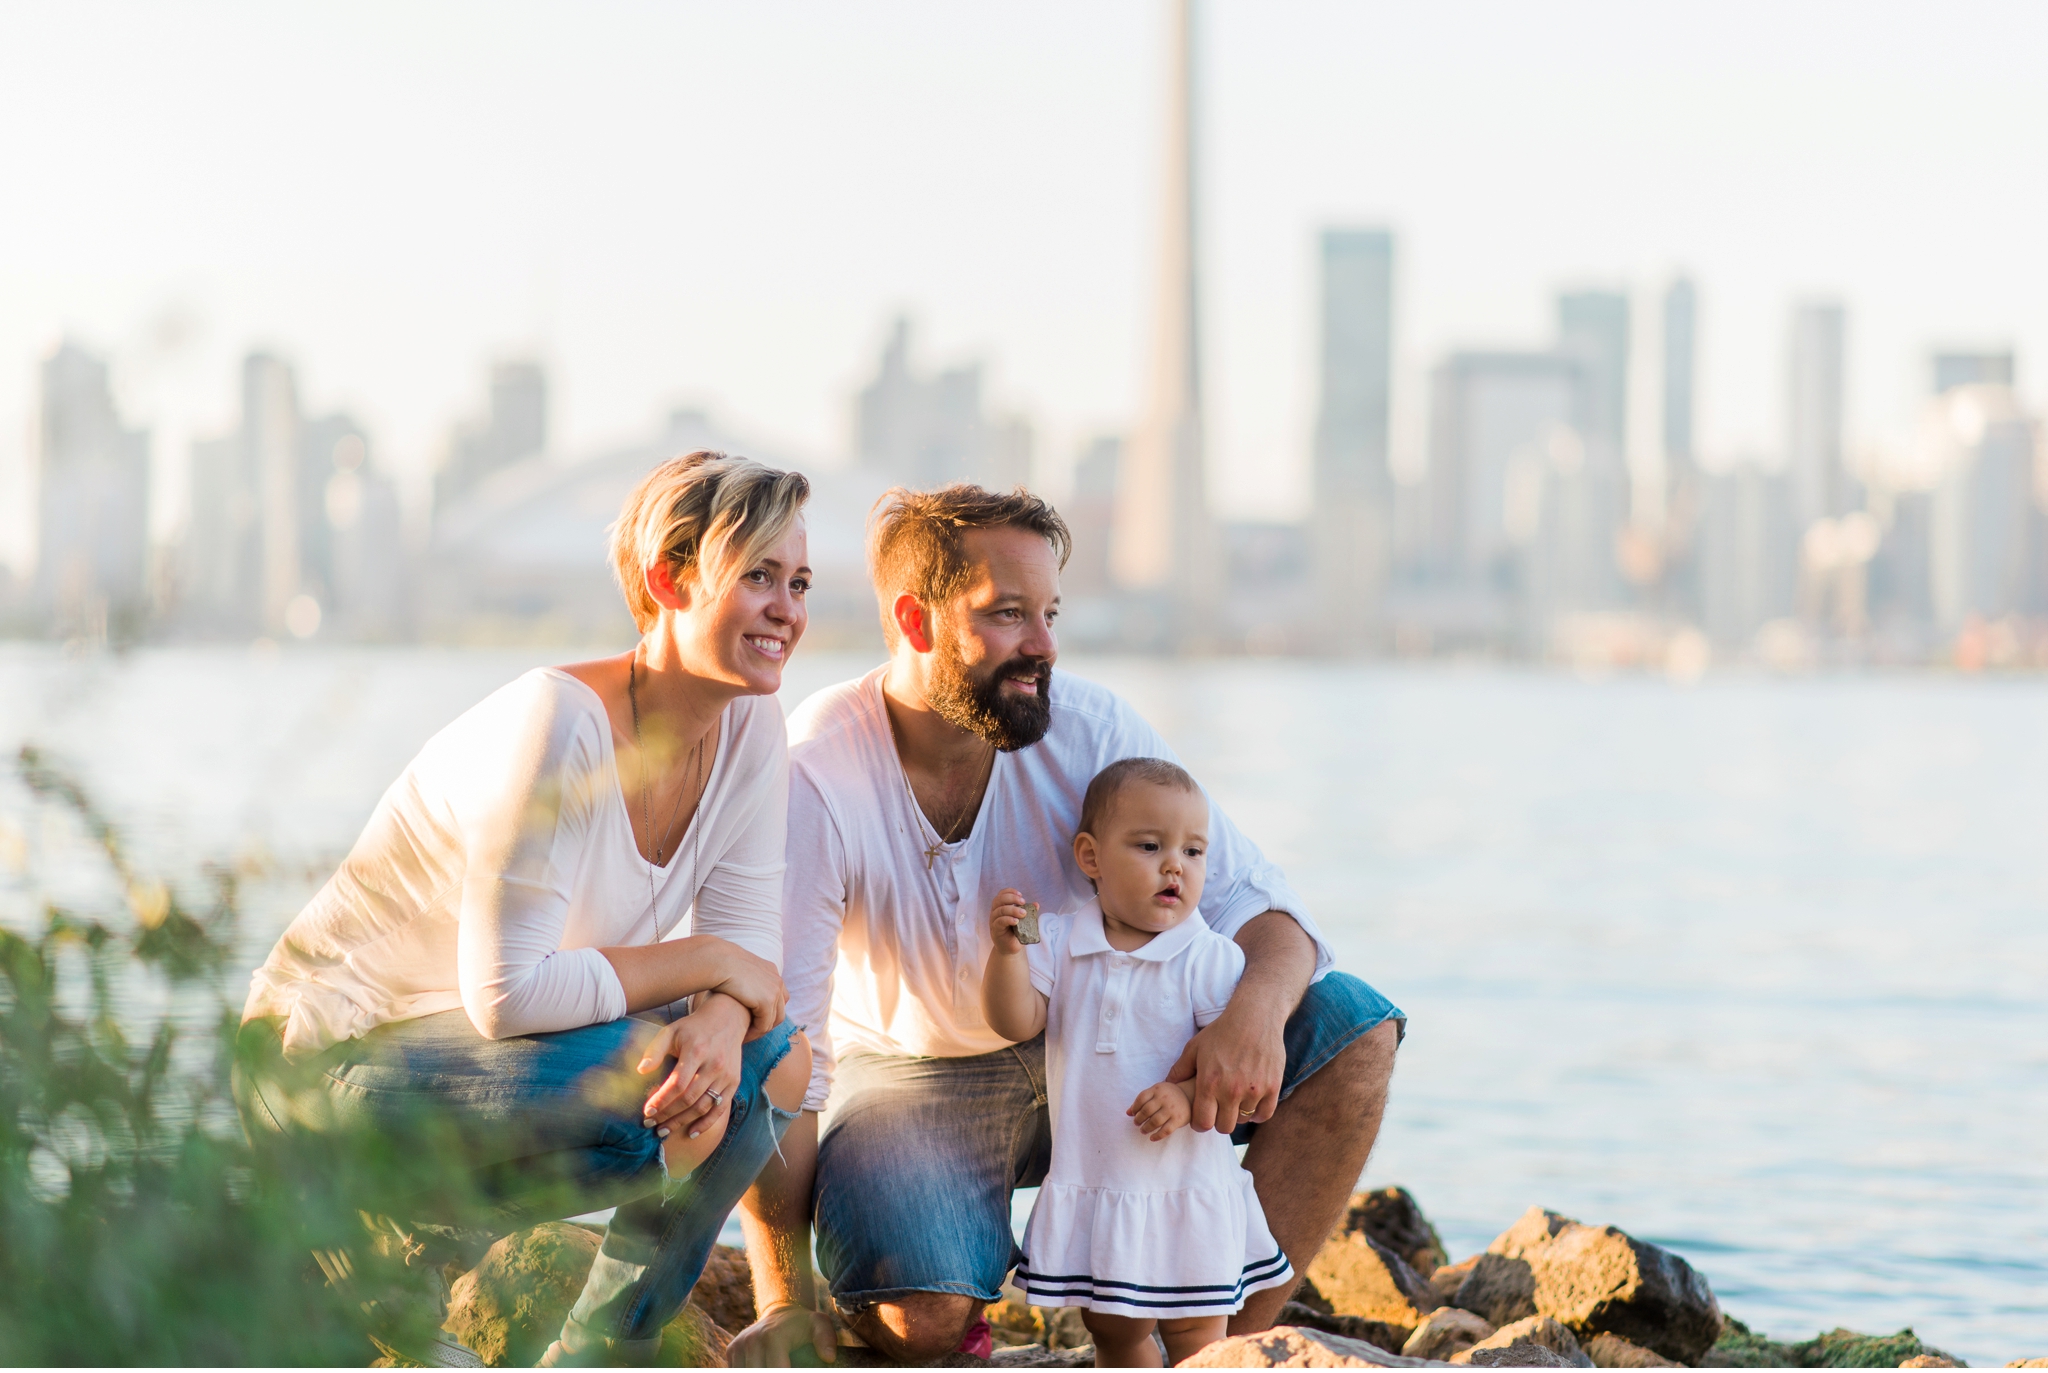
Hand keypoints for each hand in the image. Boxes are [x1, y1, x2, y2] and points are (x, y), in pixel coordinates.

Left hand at [637, 994, 746, 1140]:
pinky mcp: (734, 1082)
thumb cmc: (693, 1028)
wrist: (728, 1019)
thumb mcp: (671, 1031)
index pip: (678, 1083)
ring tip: (664, 1130)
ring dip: (682, 1122)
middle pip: (689, 1098)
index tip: (647, 1111)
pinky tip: (692, 1132)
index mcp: (697, 1050)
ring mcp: (726, 1075)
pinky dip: (706, 1123)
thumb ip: (655, 1051)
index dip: (662, 1100)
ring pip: (703, 1106)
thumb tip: (640, 1071)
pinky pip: (720, 1108)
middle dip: (668, 1115)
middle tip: (651, 1124)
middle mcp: (715, 1064)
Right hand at [704, 938, 789, 1039]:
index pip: (778, 996)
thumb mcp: (738, 970)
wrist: (717, 961)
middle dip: (766, 1023)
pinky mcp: (767, 1002)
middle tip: (749, 1031)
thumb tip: (740, 989)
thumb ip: (745, 979)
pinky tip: (741, 1035)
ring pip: (773, 1021)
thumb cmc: (719, 965)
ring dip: (759, 1031)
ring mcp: (774, 991)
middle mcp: (777, 980)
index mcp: (771, 970)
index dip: (767, 1011)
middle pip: (779, 1010)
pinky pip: (764, 1026)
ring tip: (744, 1035)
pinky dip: (754, 1033)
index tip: (750, 1019)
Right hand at [727, 1302, 836, 1366]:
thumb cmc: (803, 1323)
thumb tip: (828, 1358)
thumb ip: (826, 1339)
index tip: (797, 1370)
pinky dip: (749, 1371)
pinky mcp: (731, 1351)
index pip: (777, 1371)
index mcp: (772, 1336)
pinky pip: (737, 1370)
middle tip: (788, 1366)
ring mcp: (738, 1346)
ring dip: (762, 1372)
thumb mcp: (820, 1325)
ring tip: (777, 1364)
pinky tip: (764, 1364)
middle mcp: (751, 1340)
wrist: (781, 1311)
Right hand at [989, 887, 1031, 955]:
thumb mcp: (1024, 921)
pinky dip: (1008, 919)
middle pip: (999, 900)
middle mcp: (995, 913)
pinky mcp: (995, 930)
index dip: (1009, 891)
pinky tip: (1016, 921)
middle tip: (1023, 902)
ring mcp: (993, 921)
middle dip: (1012, 898)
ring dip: (1012, 909)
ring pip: (999, 910)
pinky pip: (999, 922)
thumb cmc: (1016, 933)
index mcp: (1000, 907)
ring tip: (1023, 913)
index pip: (1001, 895)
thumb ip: (1028, 912)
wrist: (1010, 948)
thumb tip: (1036, 905)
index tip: (1020, 894)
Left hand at [1127, 1080, 1192, 1140]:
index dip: (1135, 1107)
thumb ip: (1143, 1100)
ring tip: (1143, 1130)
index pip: (1141, 1098)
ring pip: (1155, 1121)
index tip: (1133, 1114)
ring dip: (1146, 1128)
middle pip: (1146, 1110)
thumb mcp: (1156, 1092)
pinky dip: (1157, 1136)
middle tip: (1136, 1123)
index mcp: (1158, 1089)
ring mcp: (1172, 1109)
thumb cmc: (1169, 1095)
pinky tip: (1152, 1138)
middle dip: (1139, 1119)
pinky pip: (1166, 1130)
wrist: (1191, 1096)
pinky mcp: (1179, 1119)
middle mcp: (1164, 1098)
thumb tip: (1127, 1113)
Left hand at [1165, 1002, 1284, 1133]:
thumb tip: (1168, 1085)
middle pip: (1224, 1127)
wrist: (1254, 1017)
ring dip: (1238, 1114)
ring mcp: (1254, 1090)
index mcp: (1209, 1083)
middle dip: (1218, 1121)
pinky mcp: (1272, 1087)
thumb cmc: (1222, 1031)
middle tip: (1219, 1110)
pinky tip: (1251, 1104)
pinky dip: (1257, 1114)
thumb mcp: (1195, 1047)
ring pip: (1243, 1120)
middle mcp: (1231, 1090)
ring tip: (1235, 1102)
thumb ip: (1180, 1069)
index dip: (1200, 1124)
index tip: (1202, 1118)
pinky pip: (1264, 1114)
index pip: (1203, 1123)